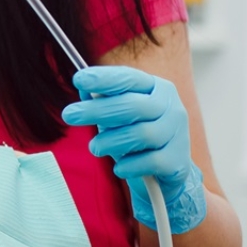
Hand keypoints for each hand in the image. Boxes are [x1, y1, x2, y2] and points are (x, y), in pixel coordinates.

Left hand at [63, 65, 207, 233]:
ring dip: (110, 141)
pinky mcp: (177, 161)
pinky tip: (118, 167)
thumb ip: (101, 98)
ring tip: (95, 147)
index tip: (78, 79)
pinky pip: (150, 162)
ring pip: (141, 134)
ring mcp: (177, 134)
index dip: (103, 79)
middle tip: (69, 115)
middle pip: (133, 106)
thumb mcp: (117, 112)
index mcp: (155, 88)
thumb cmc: (135, 133)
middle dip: (97, 110)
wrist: (165, 168)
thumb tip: (83, 87)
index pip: (129, 78)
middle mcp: (171, 107)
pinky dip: (129, 165)